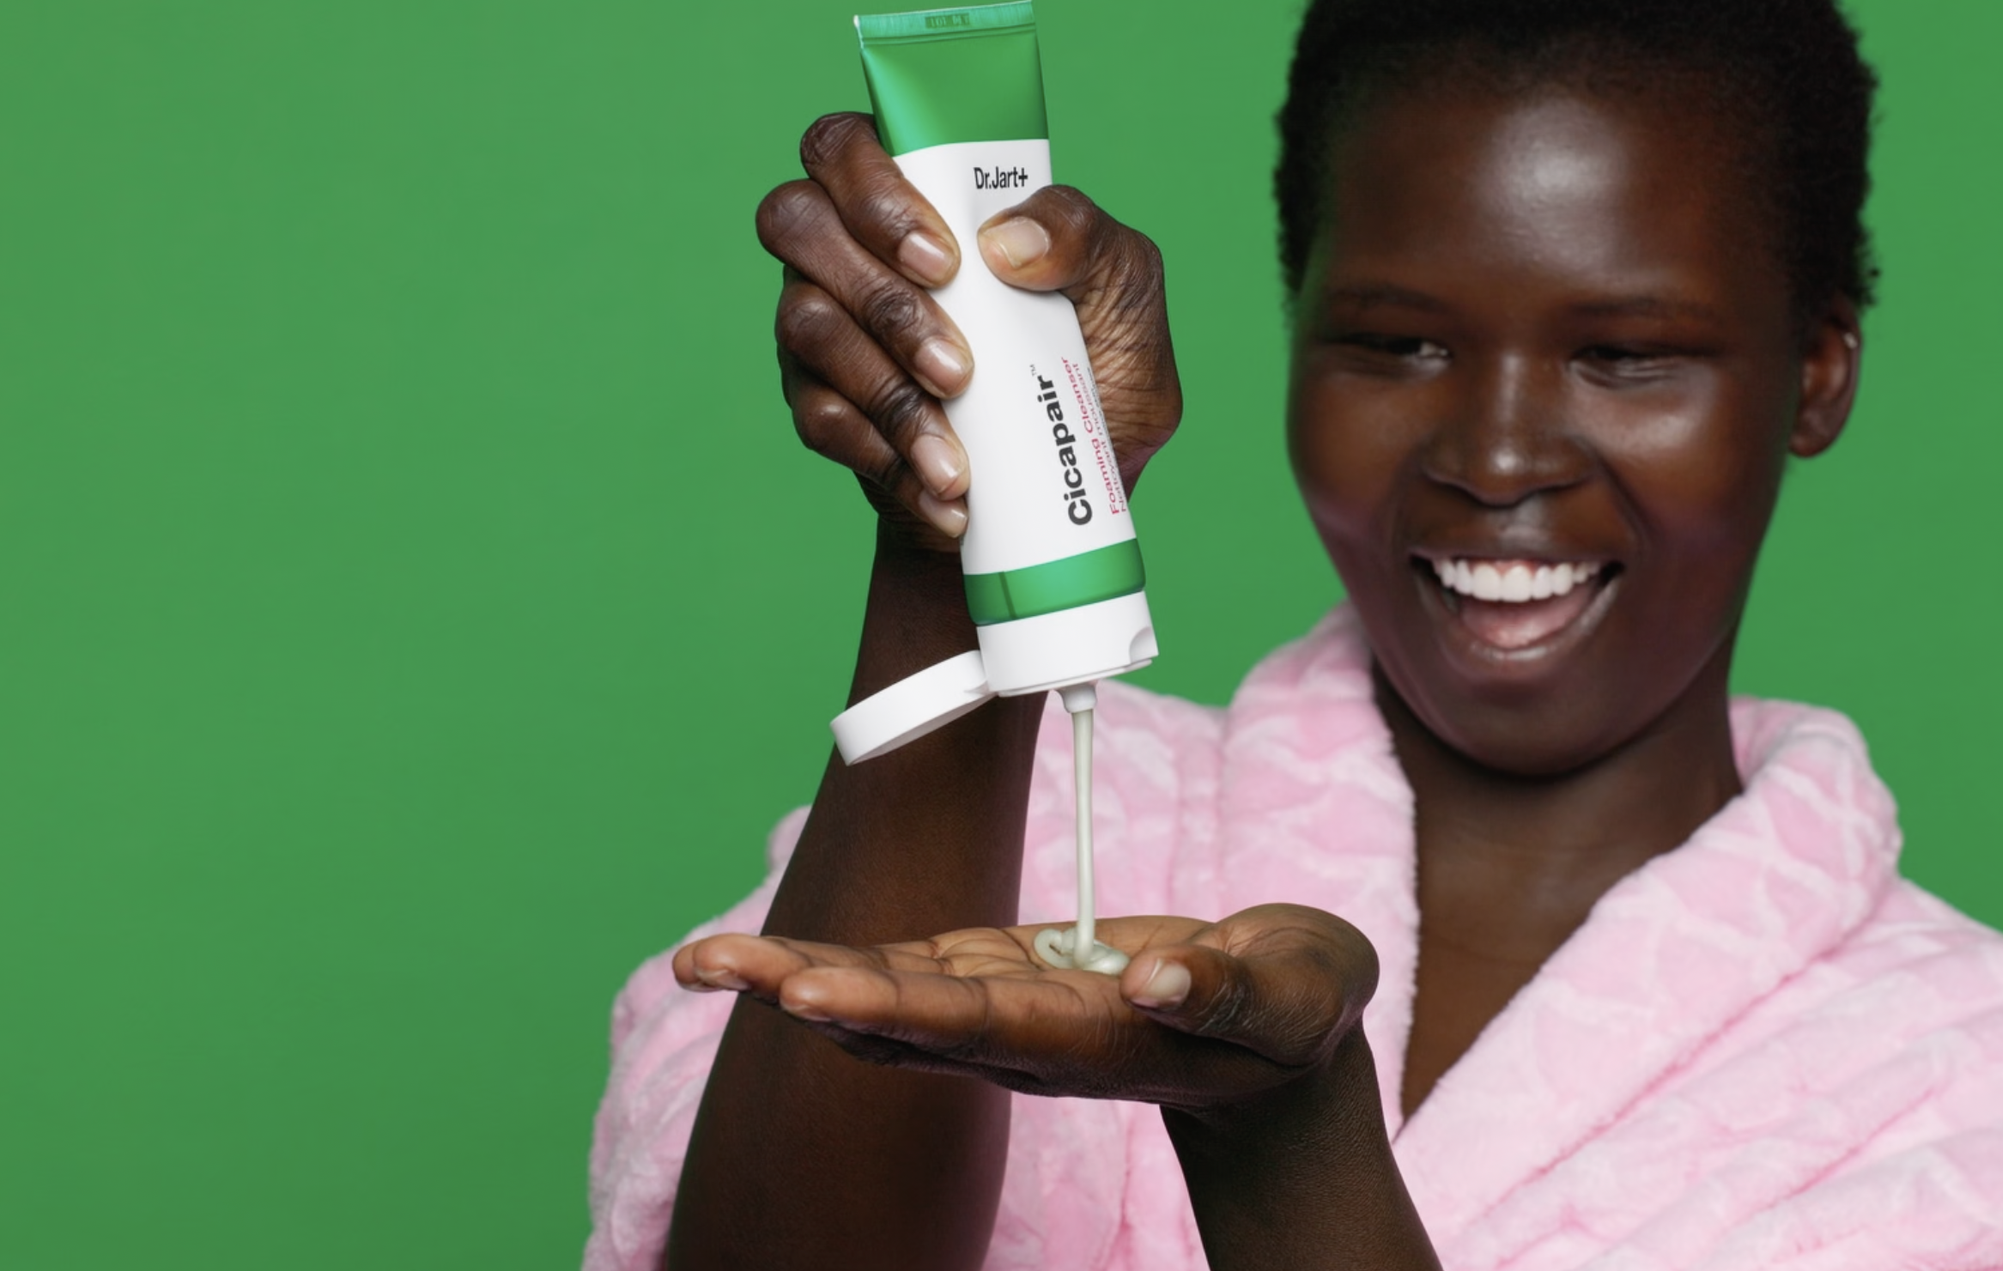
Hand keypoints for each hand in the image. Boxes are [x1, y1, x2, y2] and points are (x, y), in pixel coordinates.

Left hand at [673, 905, 1374, 1109]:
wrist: (1280, 1054)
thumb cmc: (1293, 1016)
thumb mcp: (1291, 994)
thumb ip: (1227, 991)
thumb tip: (1156, 976)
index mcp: (1094, 1039)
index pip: (978, 1022)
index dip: (892, 1002)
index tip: (806, 991)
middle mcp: (1032, 1039)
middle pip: (902, 1015)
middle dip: (802, 987)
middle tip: (703, 965)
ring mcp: (1012, 1015)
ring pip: (890, 995)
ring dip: (795, 977)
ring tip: (698, 963)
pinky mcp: (1011, 983)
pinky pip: (915, 973)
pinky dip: (845, 961)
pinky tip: (773, 960)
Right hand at [757, 114, 1181, 549]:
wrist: (1062, 486)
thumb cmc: (1096, 361)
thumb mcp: (1125, 289)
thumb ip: (1085, 235)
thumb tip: (1008, 241)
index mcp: (920, 188)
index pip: (844, 144)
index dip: (872, 190)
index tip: (943, 260)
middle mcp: (852, 244)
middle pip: (795, 220)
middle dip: (878, 297)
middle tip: (957, 366)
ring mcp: (825, 321)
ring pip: (807, 325)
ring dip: (888, 391)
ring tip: (958, 453)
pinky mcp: (821, 401)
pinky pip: (819, 416)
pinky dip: (886, 454)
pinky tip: (942, 486)